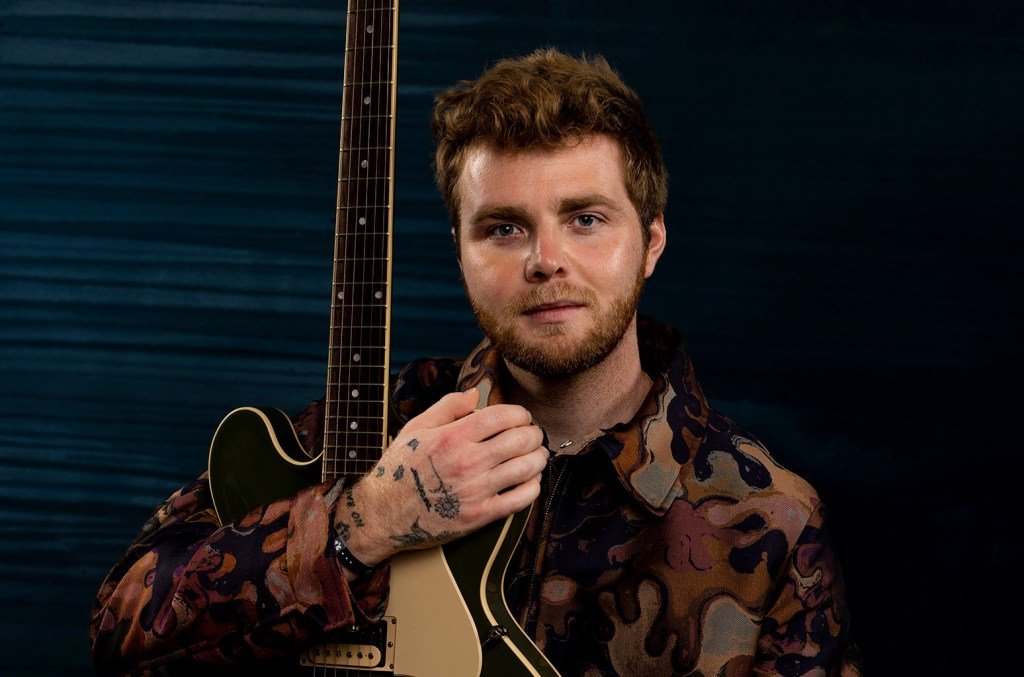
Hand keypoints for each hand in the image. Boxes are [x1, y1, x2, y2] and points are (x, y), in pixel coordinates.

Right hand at [335, 389, 547, 566]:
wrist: (383, 514)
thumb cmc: (399, 470)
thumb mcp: (416, 429)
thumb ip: (448, 407)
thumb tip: (475, 393)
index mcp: (453, 437)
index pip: (502, 416)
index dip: (520, 414)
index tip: (522, 417)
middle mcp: (467, 462)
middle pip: (520, 440)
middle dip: (534, 434)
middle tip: (533, 434)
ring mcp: (475, 491)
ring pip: (526, 468)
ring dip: (539, 458)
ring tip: (538, 454)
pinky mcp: (479, 516)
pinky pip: (521, 500)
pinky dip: (533, 486)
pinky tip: (530, 480)